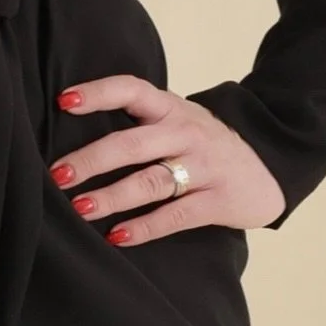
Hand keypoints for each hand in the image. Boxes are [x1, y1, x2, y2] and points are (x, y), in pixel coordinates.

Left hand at [48, 74, 286, 243]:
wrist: (267, 165)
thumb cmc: (202, 142)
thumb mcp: (176, 119)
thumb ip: (139, 120)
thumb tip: (73, 128)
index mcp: (170, 107)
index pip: (131, 89)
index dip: (98, 93)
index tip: (64, 101)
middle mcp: (185, 132)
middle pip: (132, 144)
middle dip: (92, 159)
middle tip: (58, 174)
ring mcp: (203, 166)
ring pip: (150, 182)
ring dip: (111, 196)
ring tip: (80, 208)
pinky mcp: (217, 200)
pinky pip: (175, 216)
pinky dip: (144, 227)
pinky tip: (116, 236)